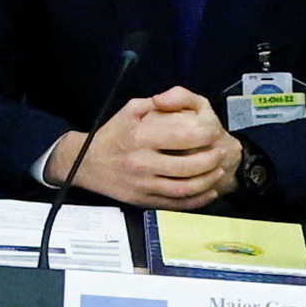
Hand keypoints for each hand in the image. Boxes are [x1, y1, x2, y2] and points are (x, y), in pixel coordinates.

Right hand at [52, 89, 242, 207]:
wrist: (84, 164)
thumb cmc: (111, 135)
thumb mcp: (128, 111)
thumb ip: (156, 104)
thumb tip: (179, 102)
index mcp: (139, 137)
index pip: (183, 137)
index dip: (205, 134)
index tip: (213, 131)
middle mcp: (141, 162)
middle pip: (189, 166)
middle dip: (212, 159)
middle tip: (221, 152)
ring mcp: (143, 184)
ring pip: (187, 188)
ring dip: (209, 180)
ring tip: (219, 169)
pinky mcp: (144, 200)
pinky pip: (178, 204)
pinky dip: (198, 200)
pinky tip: (209, 191)